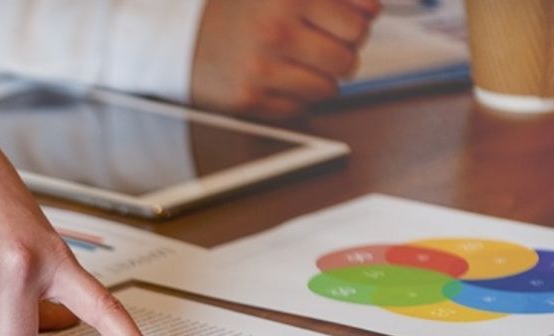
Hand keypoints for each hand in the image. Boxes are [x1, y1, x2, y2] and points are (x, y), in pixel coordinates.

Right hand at [191, 0, 380, 117]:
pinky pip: (300, 108)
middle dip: (340, 54)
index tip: (345, 24)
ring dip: (320, 79)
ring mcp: (263, 69)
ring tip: (298, 64)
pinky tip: (278, 80)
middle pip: (347, 59)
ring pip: (328, 88)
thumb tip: (372, 9)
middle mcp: (277, 31)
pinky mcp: (250, 99)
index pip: (359, 22)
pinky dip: (295, 97)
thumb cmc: (234, 12)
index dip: (356, 25)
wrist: (181, 39)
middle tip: (320, 47)